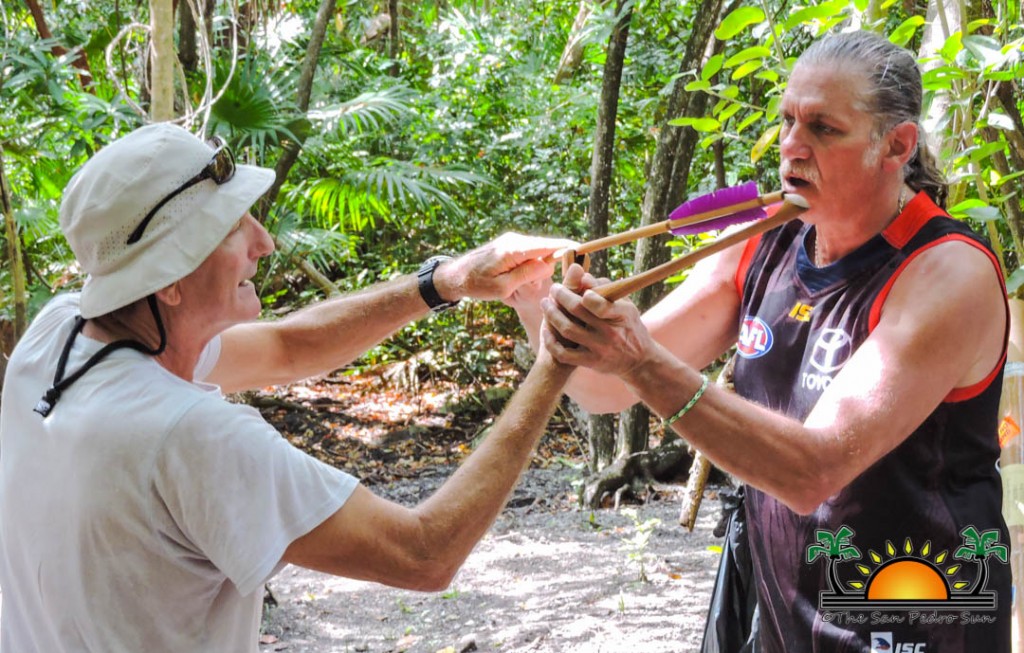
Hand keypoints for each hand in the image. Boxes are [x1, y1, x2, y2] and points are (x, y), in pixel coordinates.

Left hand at [435, 232, 576, 302]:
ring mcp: (511, 240)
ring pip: (537, 250)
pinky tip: (529, 276)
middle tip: (562, 274)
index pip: (547, 245)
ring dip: (542, 263)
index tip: (583, 249)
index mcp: (514, 249)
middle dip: (555, 259)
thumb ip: (527, 275)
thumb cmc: (476, 285)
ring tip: (538, 279)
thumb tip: (549, 264)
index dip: (566, 247)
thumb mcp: (503, 287)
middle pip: (545, 246)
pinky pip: (529, 252)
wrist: (454, 276)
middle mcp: (514, 240)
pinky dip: (534, 262)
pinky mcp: (509, 244)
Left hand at [539, 271, 656, 378]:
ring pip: (567, 329)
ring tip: (545, 303)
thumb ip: (606, 290)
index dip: (586, 293)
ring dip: (551, 314)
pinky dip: (551, 342)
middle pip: (578, 310)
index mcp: (622, 315)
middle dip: (561, 295)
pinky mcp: (590, 362)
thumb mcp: (626, 307)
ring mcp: (599, 348)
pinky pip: (564, 354)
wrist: (639, 361)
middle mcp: (610, 332)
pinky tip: (546, 331)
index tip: (578, 285)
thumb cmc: (629, 327)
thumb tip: (583, 277)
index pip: (601, 303)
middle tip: (554, 288)